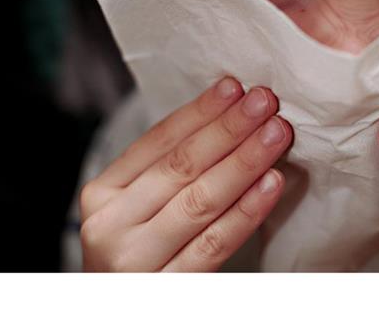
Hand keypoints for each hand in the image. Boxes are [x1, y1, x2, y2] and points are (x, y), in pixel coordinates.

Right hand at [79, 77, 291, 270]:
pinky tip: (271, 184)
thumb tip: (227, 118)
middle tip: (264, 102)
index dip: (199, 112)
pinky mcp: (167, 289)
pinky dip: (247, 211)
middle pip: (180, 166)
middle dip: (228, 129)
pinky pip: (214, 243)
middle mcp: (110, 224)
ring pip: (200, 200)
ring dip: (244, 161)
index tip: (234, 87)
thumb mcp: (134, 209)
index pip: (156, 142)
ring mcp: (135, 260)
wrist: (120, 311)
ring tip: (276, 134)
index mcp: (102, 194)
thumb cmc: (137, 254)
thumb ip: (167, 173)